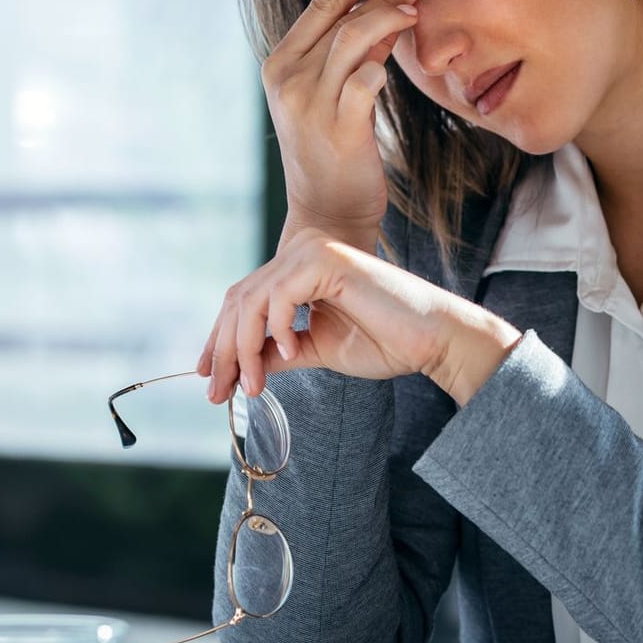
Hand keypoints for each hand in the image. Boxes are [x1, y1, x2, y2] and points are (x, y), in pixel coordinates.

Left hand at [198, 228, 522, 405]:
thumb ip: (279, 351)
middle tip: (216, 392)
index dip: (221, 340)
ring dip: (244, 349)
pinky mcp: (324, 260)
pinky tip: (293, 353)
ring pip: (251, 301)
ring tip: (252, 386)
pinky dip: (275, 330)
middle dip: (224, 350)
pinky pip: (278, 297)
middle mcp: (300, 250)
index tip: (209, 379)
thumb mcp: (317, 349)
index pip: (243, 300)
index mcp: (299, 268)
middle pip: (239, 299)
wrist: (434, 340)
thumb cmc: (387, 342)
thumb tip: (241, 366)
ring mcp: (311, 250)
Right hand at [263, 0, 426, 253]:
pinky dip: (385, 63)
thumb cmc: (333, 152)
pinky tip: (405, 55)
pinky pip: (365, 81)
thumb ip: (352, 54)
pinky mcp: (339, 129)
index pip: (319, 7)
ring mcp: (310, 105)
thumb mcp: (332, 95)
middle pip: (336, 17)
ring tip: (417, 6)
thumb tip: (386, 11)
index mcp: (279, 66)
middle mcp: (288, 81)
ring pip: (350, 40)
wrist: (326, 214)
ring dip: (387, 17)